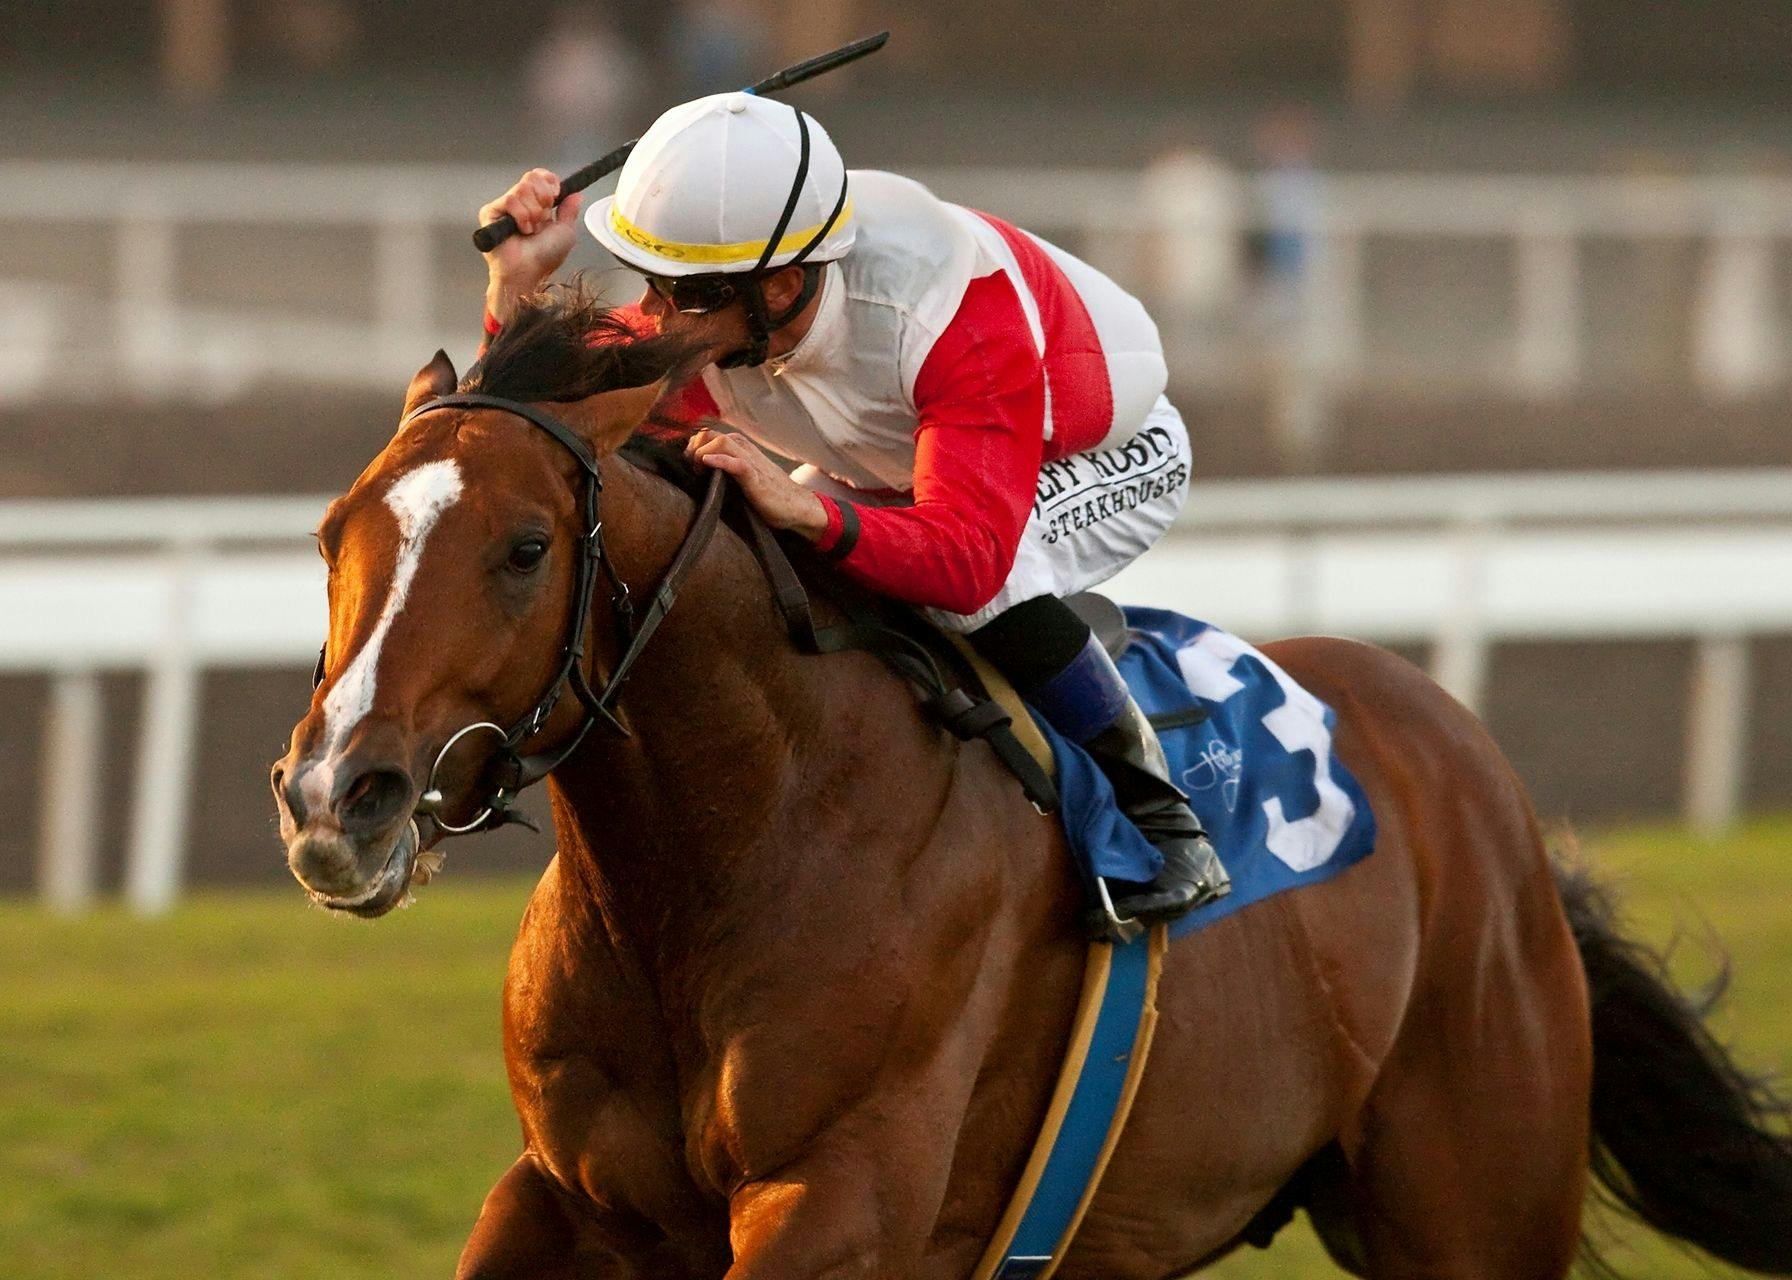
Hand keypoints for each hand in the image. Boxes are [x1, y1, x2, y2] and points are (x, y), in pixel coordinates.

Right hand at [479, 169, 584, 322]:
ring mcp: (504, 207)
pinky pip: (510, 200)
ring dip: (533, 212)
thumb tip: (576, 194)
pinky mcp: (490, 212)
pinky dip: (522, 217)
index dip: (549, 181)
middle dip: (543, 198)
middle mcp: (519, 202)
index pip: (539, 176)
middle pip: (531, 177)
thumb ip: (569, 210)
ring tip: (531, 230)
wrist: (528, 270)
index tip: (555, 196)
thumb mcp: (565, 232)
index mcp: (535, 203)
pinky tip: (521, 231)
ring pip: (521, 188)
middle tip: (542, 219)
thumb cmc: (545, 256)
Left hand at [686, 429, 828, 539]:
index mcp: (742, 449)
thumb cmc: (771, 496)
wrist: (798, 506)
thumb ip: (729, 472)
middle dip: (694, 446)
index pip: (711, 435)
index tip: (688, 463)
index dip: (695, 445)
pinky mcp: (756, 478)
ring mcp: (752, 462)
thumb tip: (704, 476)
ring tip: (696, 468)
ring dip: (702, 452)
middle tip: (688, 466)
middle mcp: (746, 451)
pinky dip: (719, 460)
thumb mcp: (746, 479)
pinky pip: (736, 463)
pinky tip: (706, 464)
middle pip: (712, 434)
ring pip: (722, 442)